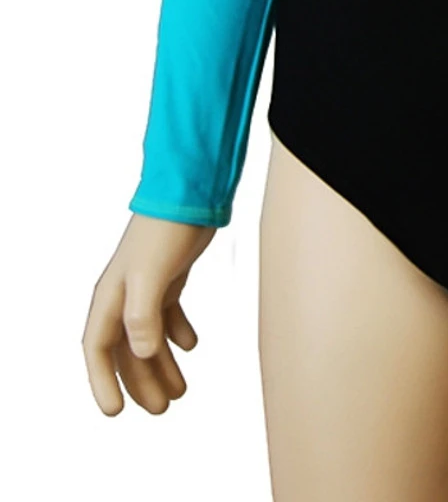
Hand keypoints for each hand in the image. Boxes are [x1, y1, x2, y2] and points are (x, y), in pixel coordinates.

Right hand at [82, 213, 216, 415]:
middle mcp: (124, 295)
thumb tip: (140, 353)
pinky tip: (192, 346)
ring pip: (148, 337)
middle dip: (140, 382)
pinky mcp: (168, 276)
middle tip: (161, 410)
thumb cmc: (165, 230)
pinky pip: (168, 315)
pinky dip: (178, 333)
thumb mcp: (151, 274)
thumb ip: (143, 314)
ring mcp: (146, 286)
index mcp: (111, 297)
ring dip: (161, 365)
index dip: (102, 382)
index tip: (115, 412)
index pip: (98, 348)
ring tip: (180, 392)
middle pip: (126, 350)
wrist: (189, 192)